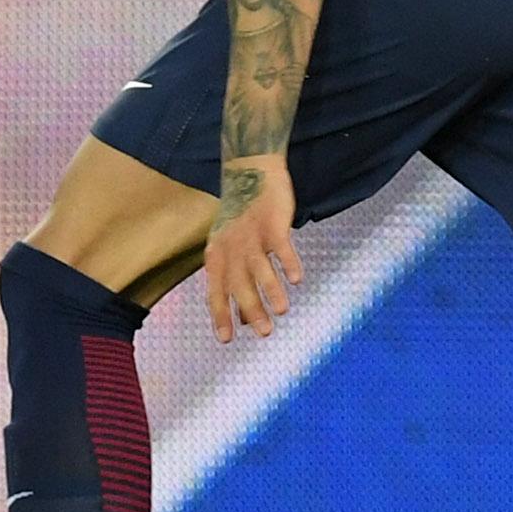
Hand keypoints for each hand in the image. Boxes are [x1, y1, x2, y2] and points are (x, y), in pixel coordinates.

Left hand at [204, 157, 303, 342]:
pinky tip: (297, 279)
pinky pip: (281, 247)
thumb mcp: (228, 247)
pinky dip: (288, 263)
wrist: (250, 173)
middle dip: (251, 310)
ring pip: (260, 269)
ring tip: (282, 311)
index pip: (216, 291)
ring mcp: (251, 235)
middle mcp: (230, 248)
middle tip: (264, 332)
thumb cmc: (241, 218)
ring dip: (271, 291)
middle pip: (239, 284)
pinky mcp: (272, 223)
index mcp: (216, 256)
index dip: (221, 315)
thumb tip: (244, 319)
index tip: (226, 339)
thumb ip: (234, 279)